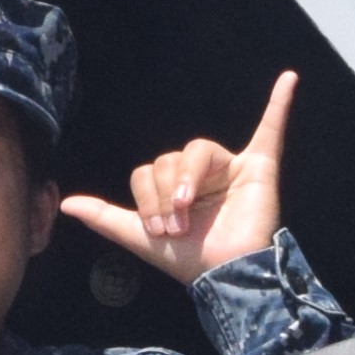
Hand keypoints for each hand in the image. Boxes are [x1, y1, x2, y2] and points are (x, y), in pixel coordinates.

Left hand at [59, 72, 295, 284]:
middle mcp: (199, 173)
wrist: (224, 273)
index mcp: (173, 186)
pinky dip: (280, 104)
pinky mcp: (259, 167)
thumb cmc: (186, 259)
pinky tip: (289, 81)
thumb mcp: (137, 236)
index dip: (146, 198)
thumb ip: (103, 217)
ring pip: (195, 150)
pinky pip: (270, 130)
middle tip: (177, 225)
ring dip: (187, 180)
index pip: (147, 170)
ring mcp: (229, 167)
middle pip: (168, 158)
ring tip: (190, 207)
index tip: (159, 230)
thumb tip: (65, 204)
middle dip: (165, 194)